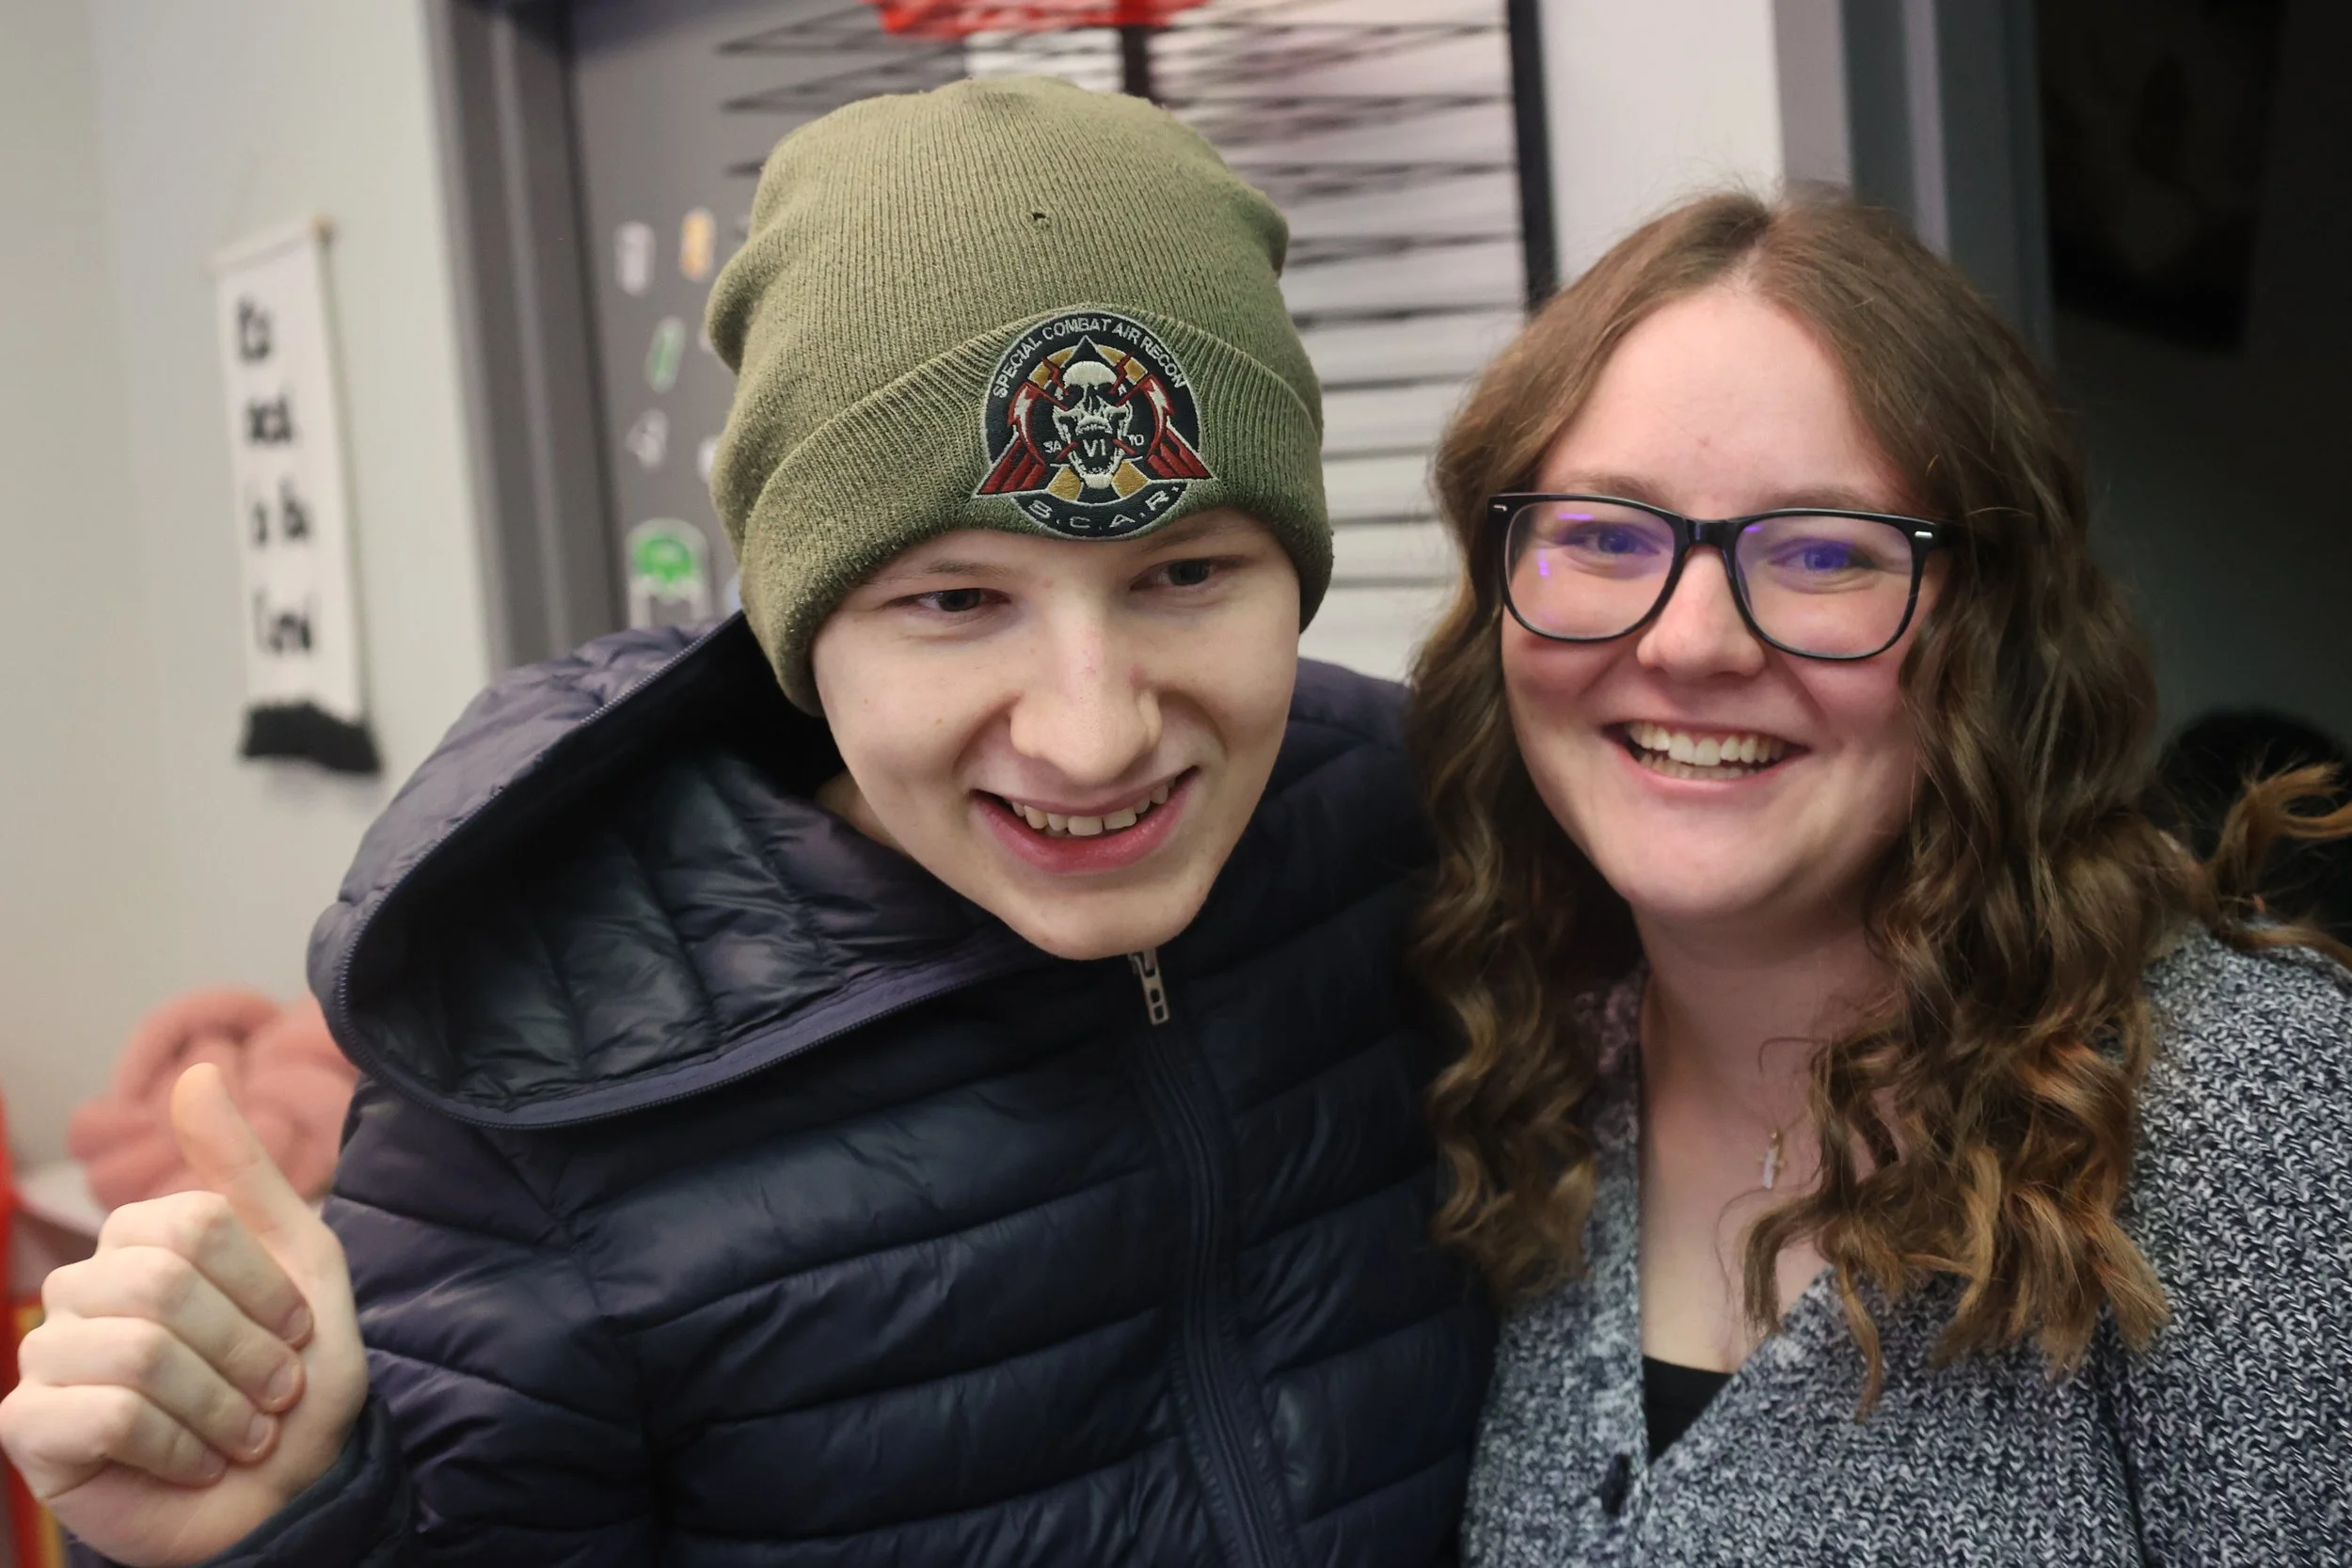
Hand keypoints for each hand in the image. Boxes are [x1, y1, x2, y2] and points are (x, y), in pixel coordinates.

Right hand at [0, 1064, 368, 1565]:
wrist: (293, 1487)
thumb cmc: (297, 1378)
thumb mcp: (300, 1262)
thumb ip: (243, 1169)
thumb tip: (196, 1073)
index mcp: (140, 1242)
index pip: (192, 1222)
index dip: (263, 1288)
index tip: (293, 1333)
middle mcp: (81, 1291)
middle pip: (163, 1283)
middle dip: (245, 1352)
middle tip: (271, 1395)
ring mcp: (47, 1359)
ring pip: (139, 1350)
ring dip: (219, 1406)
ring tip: (238, 1433)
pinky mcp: (27, 1432)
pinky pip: (101, 1416)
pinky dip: (175, 1446)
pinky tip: (191, 1463)